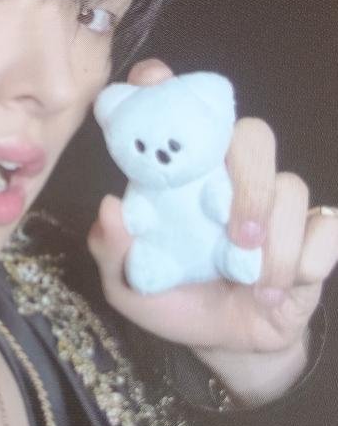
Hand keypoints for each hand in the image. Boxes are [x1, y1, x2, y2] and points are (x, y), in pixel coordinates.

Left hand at [87, 60, 337, 401]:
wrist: (225, 344)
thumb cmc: (175, 300)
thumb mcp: (129, 287)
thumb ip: (114, 252)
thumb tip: (110, 208)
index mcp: (185, 178)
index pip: (180, 113)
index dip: (166, 88)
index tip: (151, 80)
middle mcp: (231, 178)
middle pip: (254, 137)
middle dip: (248, 181)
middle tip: (234, 235)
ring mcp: (278, 204)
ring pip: (293, 188)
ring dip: (275, 244)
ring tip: (252, 282)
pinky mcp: (315, 236)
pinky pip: (326, 232)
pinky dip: (303, 264)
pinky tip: (278, 291)